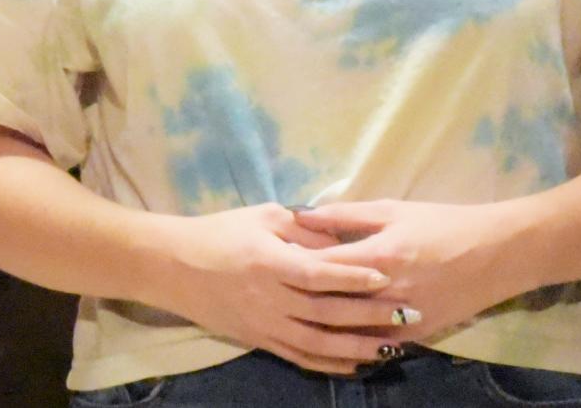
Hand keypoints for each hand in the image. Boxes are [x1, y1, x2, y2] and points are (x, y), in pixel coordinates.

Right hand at [149, 203, 417, 374]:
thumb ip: (302, 227)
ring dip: (358, 347)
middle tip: (406, 312)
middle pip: (326, 312)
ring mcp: (265, 325)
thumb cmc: (220, 232)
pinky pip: (300, 357)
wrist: (174, 267)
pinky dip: (330, 363)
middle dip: (370, 314)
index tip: (386, 277)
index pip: (319, 273)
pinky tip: (357, 363)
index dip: (354, 276)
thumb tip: (340, 236)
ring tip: (393, 346)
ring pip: (319, 343)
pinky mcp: (260, 341)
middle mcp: (270, 298)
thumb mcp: (261, 216)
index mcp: (269, 262)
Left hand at [292, 199, 529, 339]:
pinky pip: (371, 344)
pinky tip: (327, 333)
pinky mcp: (414, 337)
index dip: (291, 263)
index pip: (321, 265)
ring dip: (319, 320)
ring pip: (347, 330)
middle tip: (272, 287)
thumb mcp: (393, 210)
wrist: (495, 254)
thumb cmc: (441, 223)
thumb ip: (345, 214)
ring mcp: (401, 320)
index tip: (269, 258)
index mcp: (379, 255)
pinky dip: (349, 339)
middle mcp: (387, 292)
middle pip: (329, 301)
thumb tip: (302, 214)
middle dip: (299, 294)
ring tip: (292, 309)